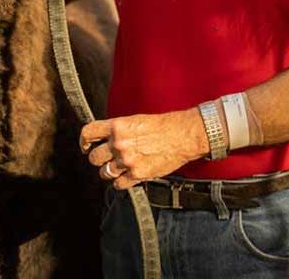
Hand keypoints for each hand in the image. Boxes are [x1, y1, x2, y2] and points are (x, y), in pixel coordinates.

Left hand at [80, 109, 208, 189]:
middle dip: (100, 158)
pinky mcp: (137, 174)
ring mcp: (127, 161)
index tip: (86, 146)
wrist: (186, 135)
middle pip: (93, 157)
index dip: (84, 141)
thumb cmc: (166, 125)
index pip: (88, 132)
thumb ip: (121, 130)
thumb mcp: (139, 120)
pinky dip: (122, 182)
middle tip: (110, 157)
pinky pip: (118, 185)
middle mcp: (119, 143)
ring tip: (122, 166)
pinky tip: (129, 175)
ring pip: (104, 173)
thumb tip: (107, 140)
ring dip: (111, 171)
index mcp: (119, 126)